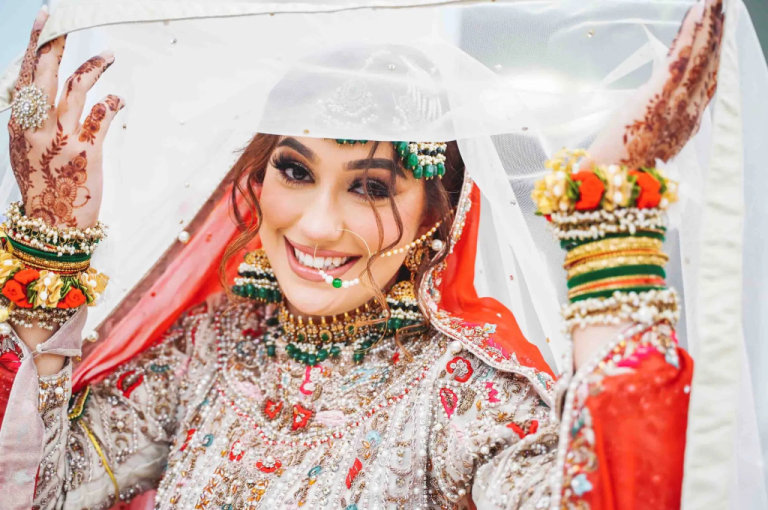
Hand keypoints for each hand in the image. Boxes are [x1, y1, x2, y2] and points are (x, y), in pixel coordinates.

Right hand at [8, 7, 123, 228]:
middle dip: (55, 44)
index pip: (24, 76)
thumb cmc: (44, 187)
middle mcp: (37, 127)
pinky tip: (118, 96)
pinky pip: (99, 118)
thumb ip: (31, 122)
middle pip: (44, 75)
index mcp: (20, 125)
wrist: (53, 226)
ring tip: (109, 55)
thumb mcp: (27, 151)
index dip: (35, 46)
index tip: (47, 22)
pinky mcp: (86, 153)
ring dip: (93, 67)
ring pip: (75, 90)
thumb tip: (37, 94)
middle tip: (67, 22)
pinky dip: (110, 102)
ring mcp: (61, 139)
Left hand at [588, 0, 723, 166]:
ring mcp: (676, 104)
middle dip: (716, 32)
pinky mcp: (658, 96)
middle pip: (709, 63)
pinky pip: (681, 56)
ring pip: (700, 56)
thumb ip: (650, 129)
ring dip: (708, 25)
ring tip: (713, 0)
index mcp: (684, 124)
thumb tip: (648, 114)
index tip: (716, 31)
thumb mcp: (640, 148)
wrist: (609, 187)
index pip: (705, 81)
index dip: (713, 54)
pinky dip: (691, 32)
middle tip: (720, 4)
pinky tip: (696, 11)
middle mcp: (688, 113)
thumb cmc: (617, 172)